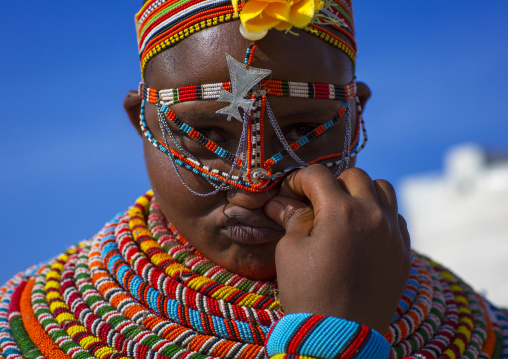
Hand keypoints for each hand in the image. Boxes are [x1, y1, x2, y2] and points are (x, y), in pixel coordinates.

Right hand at [264, 165, 410, 333]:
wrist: (341, 337)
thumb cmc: (309, 294)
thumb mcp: (291, 251)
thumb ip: (292, 218)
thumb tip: (281, 201)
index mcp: (340, 212)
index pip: (318, 175)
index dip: (298, 179)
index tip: (289, 192)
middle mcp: (372, 215)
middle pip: (353, 176)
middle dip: (330, 183)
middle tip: (315, 202)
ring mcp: (393, 232)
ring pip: (382, 189)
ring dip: (361, 192)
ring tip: (344, 211)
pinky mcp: (403, 250)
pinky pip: (395, 216)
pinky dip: (379, 214)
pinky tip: (362, 232)